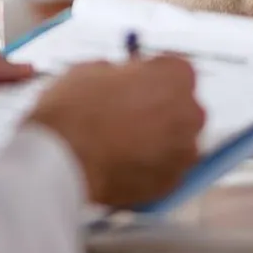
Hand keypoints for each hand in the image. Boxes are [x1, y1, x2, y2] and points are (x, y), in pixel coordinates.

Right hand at [26, 56, 204, 208]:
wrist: (62, 160)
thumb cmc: (75, 110)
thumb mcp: (94, 69)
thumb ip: (121, 74)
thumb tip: (122, 80)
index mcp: (176, 76)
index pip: (176, 70)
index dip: (152, 76)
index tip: (137, 83)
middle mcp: (190, 113)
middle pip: (181, 107)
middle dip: (160, 109)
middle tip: (127, 114)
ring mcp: (184, 152)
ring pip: (176, 141)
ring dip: (156, 140)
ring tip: (122, 143)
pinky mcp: (170, 183)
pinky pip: (165, 169)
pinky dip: (149, 167)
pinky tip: (122, 164)